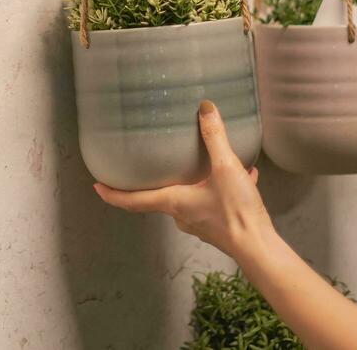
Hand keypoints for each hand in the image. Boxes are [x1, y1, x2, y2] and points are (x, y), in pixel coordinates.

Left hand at [93, 100, 272, 260]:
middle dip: (157, 181)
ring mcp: (200, 223)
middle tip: (151, 164)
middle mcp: (182, 215)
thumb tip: (205, 108)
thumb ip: (215, 138)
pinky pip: (214, 202)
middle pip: (160, 197)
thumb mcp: (225, 169)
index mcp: (174, 202)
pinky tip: (243, 176)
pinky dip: (221, 188)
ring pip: (190, 197)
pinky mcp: (219, 226)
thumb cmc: (236, 212)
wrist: (260, 248)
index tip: (97, 186)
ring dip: (194, 180)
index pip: (133, 200)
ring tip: (208, 161)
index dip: (112, 193)